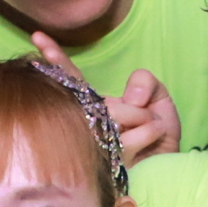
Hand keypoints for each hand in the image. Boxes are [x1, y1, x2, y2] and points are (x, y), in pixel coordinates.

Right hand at [30, 32, 179, 162]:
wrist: (169, 170)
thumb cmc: (158, 135)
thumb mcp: (158, 98)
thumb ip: (145, 82)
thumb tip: (130, 98)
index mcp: (94, 105)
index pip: (70, 79)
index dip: (55, 58)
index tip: (38, 37)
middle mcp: (87, 124)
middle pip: (94, 101)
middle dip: (129, 106)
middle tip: (147, 112)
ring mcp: (95, 145)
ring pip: (113, 117)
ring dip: (141, 118)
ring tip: (154, 124)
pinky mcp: (108, 165)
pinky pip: (131, 137)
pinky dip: (152, 131)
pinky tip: (156, 134)